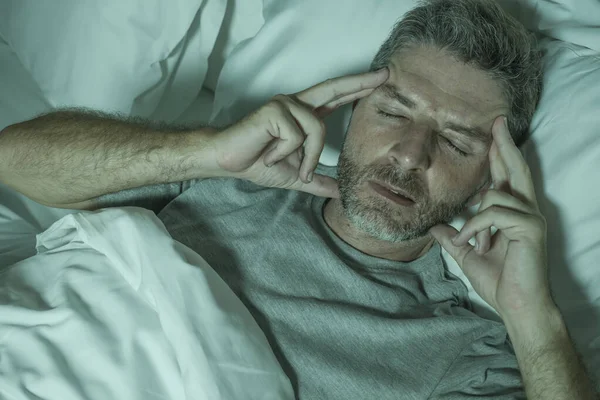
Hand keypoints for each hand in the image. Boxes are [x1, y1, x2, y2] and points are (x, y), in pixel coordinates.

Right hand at [213, 68, 388, 197]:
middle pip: (334, 88)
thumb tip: (341, 194)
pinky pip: (296, 136)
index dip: (358, 88)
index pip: (336, 97)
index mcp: (304, 115)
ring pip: (317, 128)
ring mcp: (285, 104)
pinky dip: (285, 153)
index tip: (381, 79)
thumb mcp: (297, 175)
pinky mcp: (274, 110)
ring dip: (307, 156)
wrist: (228, 162)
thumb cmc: (259, 162)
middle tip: (386, 75)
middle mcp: (297, 103)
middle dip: (361, 82)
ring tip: (286, 164)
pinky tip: (269, 155)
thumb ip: (319, 182)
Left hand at [429, 117, 552, 319]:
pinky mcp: (529, 227)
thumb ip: (453, 238)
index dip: (500, 154)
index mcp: (513, 213)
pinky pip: (493, 213)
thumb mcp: (467, 255)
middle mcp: (526, 210)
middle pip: (516, 169)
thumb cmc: (498, 281)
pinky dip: (476, 228)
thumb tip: (435, 227)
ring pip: (494, 194)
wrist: (516, 306)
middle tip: (498, 122)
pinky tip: (474, 244)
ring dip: (474, 219)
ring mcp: (530, 218)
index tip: (493, 134)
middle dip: (504, 145)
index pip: (507, 177)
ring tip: (472, 243)